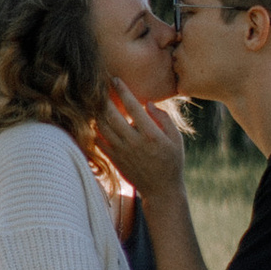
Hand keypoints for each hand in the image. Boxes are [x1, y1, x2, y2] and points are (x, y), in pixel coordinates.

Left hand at [97, 81, 189, 199]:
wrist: (161, 190)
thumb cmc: (172, 161)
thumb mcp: (176, 139)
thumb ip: (164, 119)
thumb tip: (148, 104)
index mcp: (150, 135)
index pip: (133, 107)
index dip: (123, 90)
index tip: (116, 79)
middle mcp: (134, 142)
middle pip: (111, 115)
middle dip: (104, 97)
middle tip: (100, 85)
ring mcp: (122, 152)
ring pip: (102, 127)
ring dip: (97, 112)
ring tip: (95, 100)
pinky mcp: (115, 159)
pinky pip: (99, 141)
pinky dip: (94, 129)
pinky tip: (95, 120)